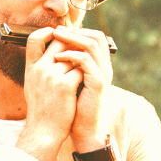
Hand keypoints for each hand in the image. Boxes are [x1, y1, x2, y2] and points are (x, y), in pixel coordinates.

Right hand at [17, 27, 82, 160]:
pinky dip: (86, 74)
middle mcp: (40, 68)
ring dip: (82, 60)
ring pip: (74, 55)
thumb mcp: (34, 84)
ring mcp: (52, 76)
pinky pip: (81, 69)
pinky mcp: (65, 85)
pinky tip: (86, 81)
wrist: (44, 130)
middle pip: (59, 42)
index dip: (47, 32)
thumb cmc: (42, 108)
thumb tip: (55, 52)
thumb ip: (41, 67)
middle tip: (82, 49)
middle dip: (73, 43)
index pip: (34, 38)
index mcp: (31, 67)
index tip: (58, 35)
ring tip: (86, 68)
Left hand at [41, 25, 113, 152]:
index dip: (79, 31)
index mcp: (100, 66)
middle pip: (96, 36)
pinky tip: (58, 57)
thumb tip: (56, 50)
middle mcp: (105, 68)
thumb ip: (70, 67)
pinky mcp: (98, 83)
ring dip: (71, 38)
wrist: (83, 129)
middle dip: (75, 31)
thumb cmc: (75, 108)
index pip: (95, 38)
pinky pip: (86, 61)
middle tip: (57, 30)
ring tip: (56, 38)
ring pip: (91, 44)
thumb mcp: (72, 82)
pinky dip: (71, 55)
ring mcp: (103, 75)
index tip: (61, 31)